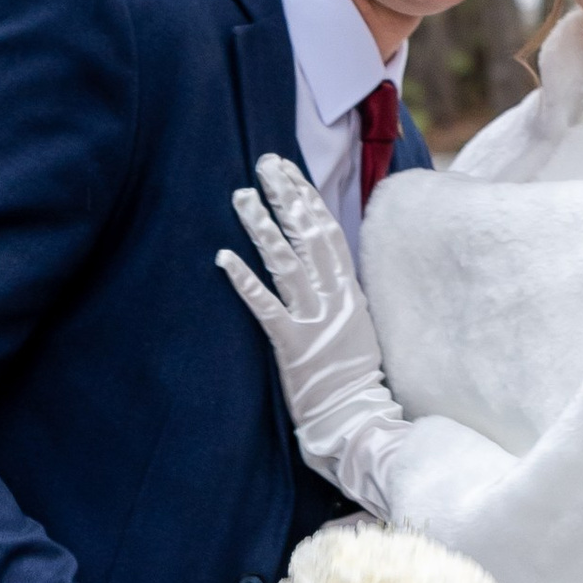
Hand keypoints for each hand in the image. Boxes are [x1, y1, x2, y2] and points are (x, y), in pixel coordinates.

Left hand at [217, 152, 404, 514]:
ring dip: (261, 226)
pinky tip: (223, 258)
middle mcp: (333, 299)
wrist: (357, 418)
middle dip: (286, 195)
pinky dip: (244, 280)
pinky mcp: (291, 345)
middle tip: (264, 164)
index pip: (328, 231)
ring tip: (241, 196)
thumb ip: (342, 294)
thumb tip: (326, 266)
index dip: (307, 197)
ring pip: (285, 261)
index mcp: (350, 292)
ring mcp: (313, 321)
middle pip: (308, 235)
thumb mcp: (359, 327)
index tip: (288, 170)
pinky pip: (265, 306)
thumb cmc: (355, 378)